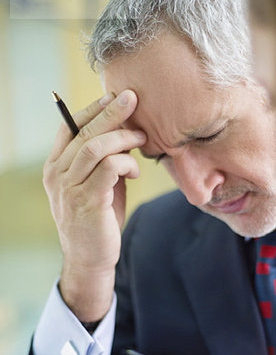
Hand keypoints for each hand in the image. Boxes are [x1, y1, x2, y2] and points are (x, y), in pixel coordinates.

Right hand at [43, 90, 145, 320]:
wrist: (91, 259)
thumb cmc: (98, 220)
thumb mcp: (97, 185)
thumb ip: (105, 161)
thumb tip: (126, 133)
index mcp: (55, 167)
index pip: (68, 127)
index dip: (90, 108)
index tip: (112, 95)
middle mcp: (57, 175)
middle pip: (83, 132)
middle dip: (110, 112)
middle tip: (132, 97)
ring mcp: (70, 189)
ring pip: (95, 147)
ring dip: (122, 138)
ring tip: (140, 139)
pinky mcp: (87, 202)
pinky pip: (108, 169)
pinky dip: (126, 163)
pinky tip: (135, 170)